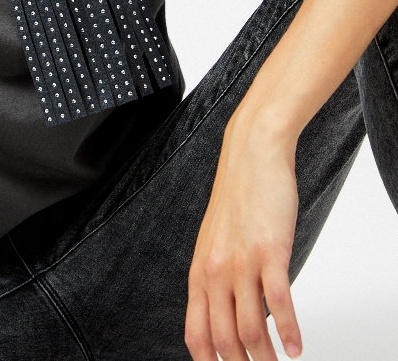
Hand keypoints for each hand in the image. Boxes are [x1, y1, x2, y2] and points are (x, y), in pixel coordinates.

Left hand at [184, 112, 301, 360]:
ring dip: (268, 359)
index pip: (196, 333)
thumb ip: (217, 275)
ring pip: (251, 330)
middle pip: (224, 340)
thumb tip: (229, 313)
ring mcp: (242, 263)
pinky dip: (290, 332)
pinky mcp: (270, 252)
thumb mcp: (216, 240)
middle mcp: (216, 271)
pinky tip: (298, 347)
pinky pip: (278, 304)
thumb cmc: (239, 196)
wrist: (252, 154)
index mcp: (200, 270)